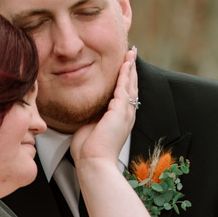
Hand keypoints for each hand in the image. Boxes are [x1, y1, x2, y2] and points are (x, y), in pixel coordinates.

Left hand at [69, 48, 137, 168]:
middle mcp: (126, 115)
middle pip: (131, 87)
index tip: (124, 68)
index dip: (125, 80)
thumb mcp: (90, 128)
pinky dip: (125, 73)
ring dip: (130, 67)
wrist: (94, 163)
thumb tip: (85, 109)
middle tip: (132, 54)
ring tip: (131, 53)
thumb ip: (92, 116)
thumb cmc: (89, 152)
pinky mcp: (120, 110)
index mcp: (120, 120)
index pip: (125, 95)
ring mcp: (125, 113)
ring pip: (130, 84)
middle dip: (131, 70)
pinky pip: (124, 87)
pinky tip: (126, 62)